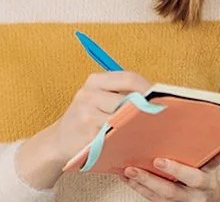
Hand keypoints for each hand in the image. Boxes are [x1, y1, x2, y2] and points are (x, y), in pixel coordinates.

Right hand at [15, 71, 153, 188]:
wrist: (58, 141)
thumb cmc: (86, 118)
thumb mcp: (98, 97)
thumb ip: (121, 93)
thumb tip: (155, 96)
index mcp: (94, 81)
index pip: (128, 78)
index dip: (148, 87)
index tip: (161, 97)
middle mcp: (88, 94)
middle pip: (128, 98)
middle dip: (146, 108)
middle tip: (160, 116)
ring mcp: (86, 115)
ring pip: (123, 118)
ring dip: (138, 125)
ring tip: (148, 129)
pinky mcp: (87, 135)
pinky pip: (115, 135)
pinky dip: (126, 138)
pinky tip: (133, 140)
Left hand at [121, 145, 219, 201]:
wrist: (210, 197)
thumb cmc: (209, 174)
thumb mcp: (212, 164)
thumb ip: (209, 153)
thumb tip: (208, 128)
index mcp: (206, 183)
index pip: (194, 178)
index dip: (177, 170)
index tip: (158, 161)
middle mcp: (191, 195)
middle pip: (171, 191)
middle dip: (150, 180)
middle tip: (132, 169)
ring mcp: (178, 201)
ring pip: (158, 196)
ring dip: (140, 183)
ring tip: (126, 170)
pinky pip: (150, 197)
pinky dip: (137, 186)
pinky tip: (125, 176)